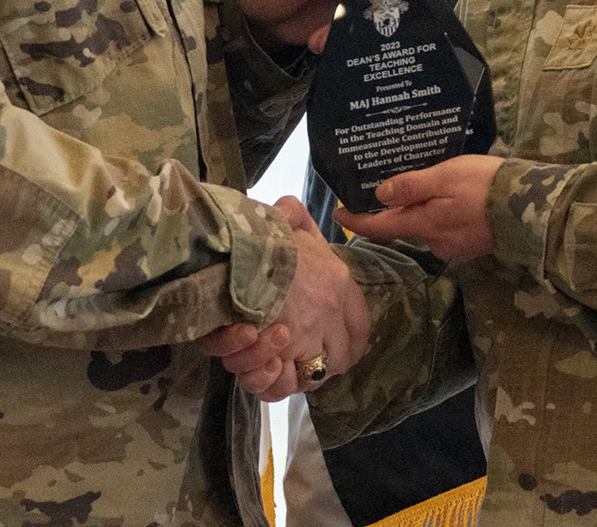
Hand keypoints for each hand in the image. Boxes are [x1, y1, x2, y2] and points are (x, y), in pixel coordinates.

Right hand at [200, 197, 372, 402]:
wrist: (236, 249)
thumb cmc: (258, 232)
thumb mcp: (282, 217)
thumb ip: (292, 216)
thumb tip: (287, 209)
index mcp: (338, 281)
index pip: (361, 327)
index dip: (350, 343)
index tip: (334, 347)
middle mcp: (329, 316)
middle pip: (337, 360)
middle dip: (314, 363)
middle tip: (288, 355)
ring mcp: (305, 340)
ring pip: (306, 378)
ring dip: (283, 372)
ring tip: (267, 354)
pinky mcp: (277, 360)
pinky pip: (278, 387)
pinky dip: (265, 380)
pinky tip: (259, 363)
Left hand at [337, 155, 503, 260]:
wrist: (533, 208)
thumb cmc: (486, 187)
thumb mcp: (445, 176)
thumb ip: (411, 186)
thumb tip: (378, 196)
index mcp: (424, 225)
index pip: (380, 228)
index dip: (356, 221)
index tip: (336, 213)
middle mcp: (435, 242)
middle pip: (405, 225)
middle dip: (395, 209)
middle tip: (388, 182)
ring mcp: (455, 246)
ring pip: (428, 225)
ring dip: (422, 209)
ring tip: (426, 182)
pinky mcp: (472, 243)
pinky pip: (447, 227)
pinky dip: (442, 212)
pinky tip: (453, 197)